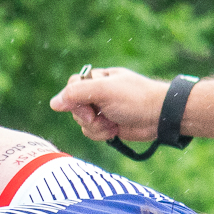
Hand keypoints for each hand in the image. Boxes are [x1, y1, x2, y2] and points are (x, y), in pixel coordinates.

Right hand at [49, 67, 168, 142]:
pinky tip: (115, 131)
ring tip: (112, 124)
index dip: (74, 100)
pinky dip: (101, 134)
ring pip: (82, 123)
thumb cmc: (135, 98)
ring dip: (95, 127)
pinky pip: (93, 132)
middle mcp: (98, 94)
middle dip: (86, 116)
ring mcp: (103, 111)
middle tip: (99, 116)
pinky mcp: (109, 126)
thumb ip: (77, 94)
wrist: (160, 116)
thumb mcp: (104, 91)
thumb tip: (54, 103)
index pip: (71, 88)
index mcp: (97, 79)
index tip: (87, 106)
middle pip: (75, 108)